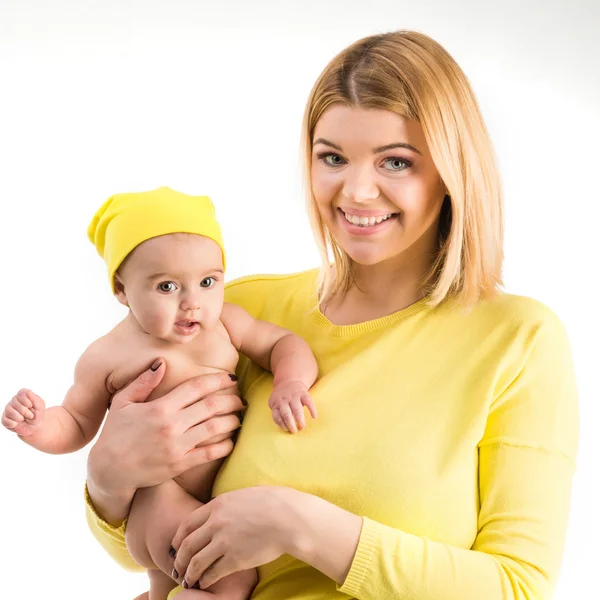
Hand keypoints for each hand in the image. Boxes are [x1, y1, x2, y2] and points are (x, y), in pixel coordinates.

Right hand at [2, 389, 44, 436]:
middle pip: (15, 402)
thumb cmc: (37, 414)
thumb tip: (28, 391)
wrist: (35, 426)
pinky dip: (14, 424)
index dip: (27, 401)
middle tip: (30, 415)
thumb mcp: (40, 405)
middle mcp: (14, 400)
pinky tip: (18, 423)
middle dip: (25, 411)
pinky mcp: (4, 418)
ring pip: (9, 411)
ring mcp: (8, 409)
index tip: (31, 406)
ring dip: (19, 417)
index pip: (21, 393)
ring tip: (24, 419)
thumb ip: (34, 398)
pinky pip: (5, 420)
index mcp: (22, 395)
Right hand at [87, 360, 244, 522]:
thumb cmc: (115, 433)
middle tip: (240, 399)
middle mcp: (171, 425)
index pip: (196, 388)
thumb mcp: (123, 402)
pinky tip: (231, 441)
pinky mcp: (179, 465)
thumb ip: (143, 381)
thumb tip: (162, 362)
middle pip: (211, 407)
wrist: (109, 470)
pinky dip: (224, 446)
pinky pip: (208, 454)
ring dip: (232, 421)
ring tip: (239, 417)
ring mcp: (177, 446)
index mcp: (160, 407)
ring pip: (214, 429)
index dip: (217, 381)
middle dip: (230, 400)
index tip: (231, 379)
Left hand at [171, 486, 297, 589]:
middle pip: (186, 545)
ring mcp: (224, 542)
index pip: (187, 524)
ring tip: (187, 581)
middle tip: (177, 569)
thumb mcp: (243, 494)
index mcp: (217, 505)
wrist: (289, 518)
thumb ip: (227, 503)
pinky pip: (211, 573)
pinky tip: (204, 583)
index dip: (178, 539)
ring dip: (188, 574)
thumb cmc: (273, 502)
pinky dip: (204, 580)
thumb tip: (221, 507)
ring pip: (195, 562)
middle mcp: (216, 523)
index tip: (176, 547)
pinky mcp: (234, 559)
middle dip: (179, 560)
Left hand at [268, 380, 316, 432]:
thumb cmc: (282, 397)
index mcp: (275, 403)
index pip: (277, 416)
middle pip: (286, 414)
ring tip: (302, 427)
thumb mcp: (275, 403)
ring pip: (297, 409)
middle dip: (291, 425)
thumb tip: (286, 427)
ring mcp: (294, 396)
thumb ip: (278, 413)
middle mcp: (284, 400)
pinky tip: (314, 417)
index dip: (282, 425)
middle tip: (295, 431)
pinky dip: (312, 410)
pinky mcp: (303, 393)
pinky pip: (308, 402)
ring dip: (300, 420)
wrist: (288, 380)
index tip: (287, 430)